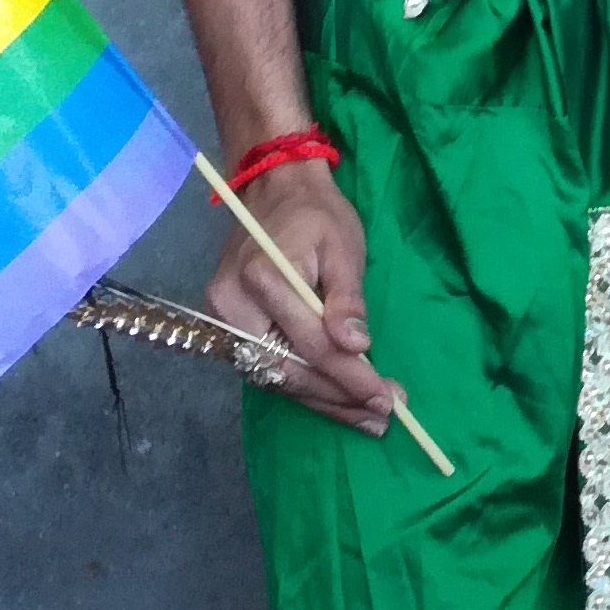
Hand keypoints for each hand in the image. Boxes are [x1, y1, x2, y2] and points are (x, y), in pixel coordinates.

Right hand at [203, 161, 397, 433]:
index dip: (350, 377)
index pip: (311, 344)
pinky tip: (335, 400)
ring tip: (366, 417)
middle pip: (289, 370)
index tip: (387, 399)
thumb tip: (356, 347)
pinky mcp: (224, 328)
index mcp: (262, 277)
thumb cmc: (316, 215)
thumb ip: (347, 298)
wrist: (274, 191)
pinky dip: (303, 385)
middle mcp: (231, 305)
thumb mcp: (344, 247)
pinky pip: (266, 367)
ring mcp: (221, 319)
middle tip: (382, 416)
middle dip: (338, 397)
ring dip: (323, 400)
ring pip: (276, 377)